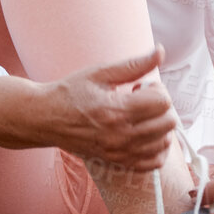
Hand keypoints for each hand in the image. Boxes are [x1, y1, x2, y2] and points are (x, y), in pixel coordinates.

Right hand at [0, 46, 179, 171]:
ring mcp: (119, 152)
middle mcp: (120, 136)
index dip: (157, 89)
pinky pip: (153, 163)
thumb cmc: (70, 93)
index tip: (140, 87)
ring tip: (139, 116)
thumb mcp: (100, 73)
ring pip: (164, 143)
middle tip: (141, 100)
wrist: (45, 119)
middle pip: (168, 123)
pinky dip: (156, 148)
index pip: (162, 102)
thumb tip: (160, 51)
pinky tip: (145, 134)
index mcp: (116, 110)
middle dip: (160, 106)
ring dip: (159, 126)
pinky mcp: (117, 162)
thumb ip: (134, 64)